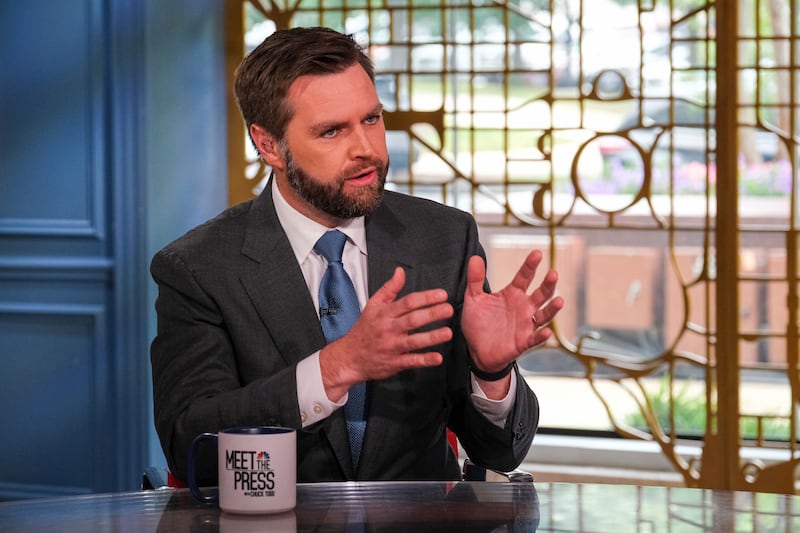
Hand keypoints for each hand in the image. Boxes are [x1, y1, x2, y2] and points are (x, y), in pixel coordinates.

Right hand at [319, 267, 453, 401]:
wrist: (349, 357)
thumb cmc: (363, 330)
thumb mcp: (373, 305)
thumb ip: (389, 288)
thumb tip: (400, 272)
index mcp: (385, 314)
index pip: (408, 302)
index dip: (426, 297)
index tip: (441, 294)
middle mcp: (389, 329)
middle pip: (412, 320)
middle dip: (431, 314)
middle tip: (448, 309)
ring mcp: (392, 346)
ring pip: (414, 341)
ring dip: (432, 337)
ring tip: (448, 332)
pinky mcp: (394, 362)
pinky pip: (411, 361)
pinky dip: (424, 360)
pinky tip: (437, 357)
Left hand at [461, 250, 563, 373]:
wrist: (477, 350)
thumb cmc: (478, 323)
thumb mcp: (473, 299)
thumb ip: (475, 280)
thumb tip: (474, 258)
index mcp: (513, 294)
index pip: (524, 276)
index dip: (530, 265)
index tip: (537, 253)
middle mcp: (523, 307)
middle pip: (541, 293)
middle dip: (548, 284)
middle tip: (553, 273)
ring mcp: (526, 324)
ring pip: (544, 314)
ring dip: (552, 308)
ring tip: (559, 300)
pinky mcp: (524, 342)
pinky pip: (536, 338)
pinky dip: (541, 335)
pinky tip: (546, 331)